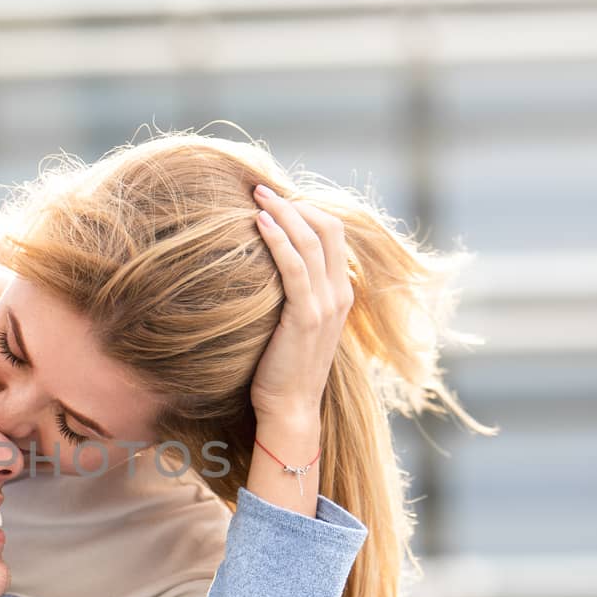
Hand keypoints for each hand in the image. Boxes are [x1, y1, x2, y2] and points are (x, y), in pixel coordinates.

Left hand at [248, 184, 355, 421]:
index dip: (307, 209)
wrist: (290, 408)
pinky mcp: (306, 316)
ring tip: (256, 195)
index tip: (276, 198)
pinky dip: (278, 240)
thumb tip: (267, 269)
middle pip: (327, 228)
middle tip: (262, 189)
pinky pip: (295, 267)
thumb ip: (293, 296)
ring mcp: (326, 305)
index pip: (333, 234)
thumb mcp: (294, 324)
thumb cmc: (283, 368)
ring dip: (284, 212)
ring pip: (311, 241)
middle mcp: (339, 294)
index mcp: (340, 293)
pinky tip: (258, 223)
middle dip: (295, 203)